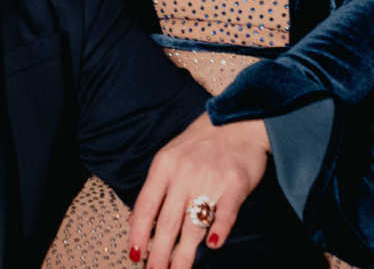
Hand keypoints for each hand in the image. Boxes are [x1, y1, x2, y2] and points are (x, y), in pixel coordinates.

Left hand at [127, 110, 269, 267]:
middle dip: (159, 254)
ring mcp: (210, 178)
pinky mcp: (235, 183)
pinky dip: (220, 229)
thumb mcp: (171, 156)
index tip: (134, 256)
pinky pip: (226, 212)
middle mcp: (184, 173)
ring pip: (193, 225)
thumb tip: (134, 220)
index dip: (138, 234)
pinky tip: (214, 245)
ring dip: (184, 255)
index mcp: (165, 165)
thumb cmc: (202, 140)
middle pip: (167, 222)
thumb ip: (154, 188)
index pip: (146, 206)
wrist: (239, 119)